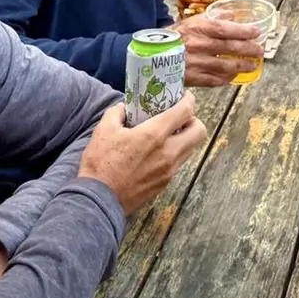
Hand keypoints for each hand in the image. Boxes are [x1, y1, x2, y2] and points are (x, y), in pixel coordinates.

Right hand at [78, 94, 207, 214]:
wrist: (98, 200)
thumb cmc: (100, 164)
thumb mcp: (104, 130)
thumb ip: (117, 112)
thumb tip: (125, 107)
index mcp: (154, 135)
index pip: (186, 111)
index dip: (189, 100)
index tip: (184, 97)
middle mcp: (168, 152)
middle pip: (199, 131)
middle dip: (193, 120)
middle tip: (179, 118)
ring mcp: (169, 170)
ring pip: (191, 148)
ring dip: (185, 138)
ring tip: (168, 135)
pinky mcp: (165, 183)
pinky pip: (179, 163)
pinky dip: (175, 154)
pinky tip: (157, 153)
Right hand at [175, 13, 264, 86]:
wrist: (152, 57)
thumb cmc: (173, 38)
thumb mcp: (191, 22)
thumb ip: (212, 17)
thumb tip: (232, 15)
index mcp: (198, 29)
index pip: (226, 29)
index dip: (244, 31)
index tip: (256, 32)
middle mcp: (199, 45)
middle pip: (230, 48)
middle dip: (249, 50)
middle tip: (260, 51)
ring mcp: (196, 63)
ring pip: (226, 66)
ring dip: (242, 66)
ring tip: (252, 65)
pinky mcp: (193, 78)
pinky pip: (215, 80)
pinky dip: (226, 78)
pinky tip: (233, 77)